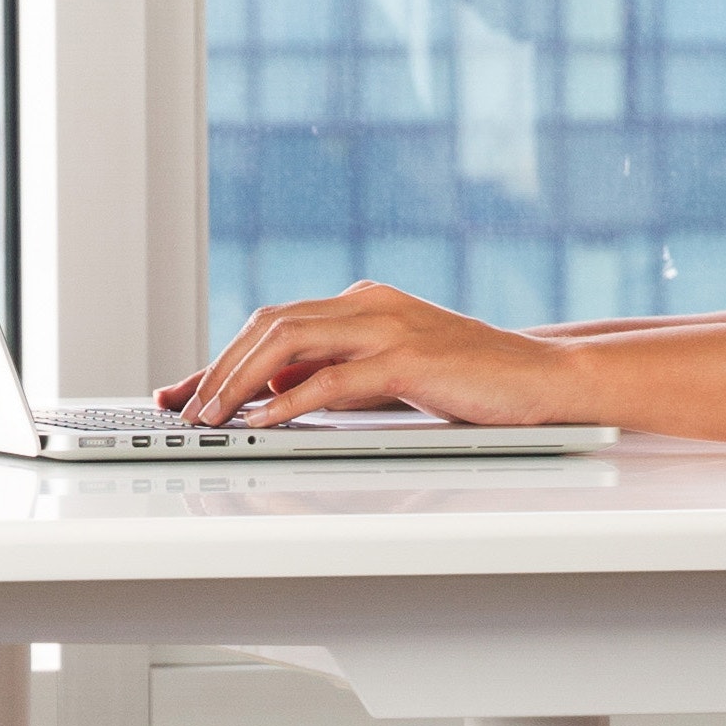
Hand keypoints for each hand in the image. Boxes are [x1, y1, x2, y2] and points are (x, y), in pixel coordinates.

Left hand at [159, 282, 592, 428]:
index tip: (182, 390)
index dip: (223, 357)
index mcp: (362, 303)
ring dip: (239, 382)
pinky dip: (288, 401)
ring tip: (209, 417)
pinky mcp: (409, 357)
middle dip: (217, 368)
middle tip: (182, 407)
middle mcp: (368, 303)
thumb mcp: (391, 376)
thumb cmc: (473, 381)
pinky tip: (261, 422)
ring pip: (288, 342)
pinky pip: (332, 378)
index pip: (274, 323)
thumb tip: (273, 394)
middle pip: (269, 325)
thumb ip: (336, 377)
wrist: (544, 378)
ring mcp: (388, 325)